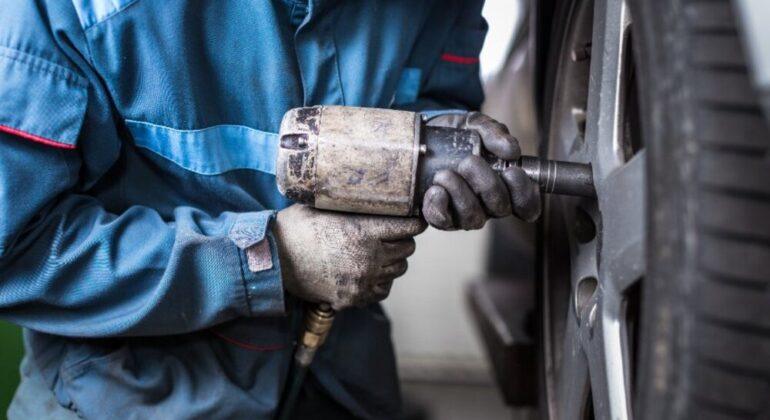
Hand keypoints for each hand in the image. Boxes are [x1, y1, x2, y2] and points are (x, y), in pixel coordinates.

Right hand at [273, 204, 426, 310]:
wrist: (272, 260)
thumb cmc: (296, 227)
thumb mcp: (325, 207)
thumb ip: (354, 206)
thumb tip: (377, 194)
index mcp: (363, 232)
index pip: (408, 227)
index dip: (415, 221)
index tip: (414, 219)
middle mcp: (367, 258)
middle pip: (407, 249)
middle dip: (403, 239)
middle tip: (393, 234)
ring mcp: (360, 281)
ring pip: (397, 270)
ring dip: (392, 260)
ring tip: (379, 252)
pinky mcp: (352, 298)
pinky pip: (382, 290)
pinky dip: (380, 280)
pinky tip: (369, 271)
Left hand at [422, 112, 540, 229]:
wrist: (426, 136)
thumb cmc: (459, 134)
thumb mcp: (477, 125)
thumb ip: (495, 132)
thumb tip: (511, 151)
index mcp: (506, 186)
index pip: (527, 205)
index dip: (525, 195)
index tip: (512, 172)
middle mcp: (489, 205)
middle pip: (500, 208)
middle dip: (487, 184)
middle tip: (469, 162)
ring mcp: (466, 214)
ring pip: (473, 218)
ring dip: (460, 194)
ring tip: (444, 174)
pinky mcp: (442, 217)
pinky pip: (443, 221)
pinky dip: (439, 207)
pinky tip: (435, 190)